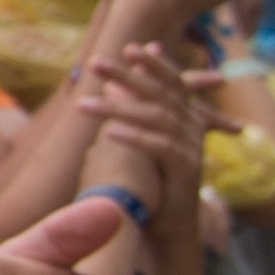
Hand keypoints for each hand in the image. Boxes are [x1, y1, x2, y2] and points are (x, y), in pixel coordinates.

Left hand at [73, 41, 207, 212]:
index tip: (130, 47)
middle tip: (94, 63)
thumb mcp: (140, 143)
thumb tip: (114, 84)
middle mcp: (192, 129)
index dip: (155, 64)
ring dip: (117, 109)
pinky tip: (109, 133)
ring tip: (81, 106)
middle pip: (160, 94)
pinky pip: (161, 148)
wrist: (169, 227)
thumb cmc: (151, 183)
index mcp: (185, 119)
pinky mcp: (187, 171)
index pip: (172, 83)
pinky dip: (135, 138)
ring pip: (156, 118)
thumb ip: (133, 112)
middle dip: (127, 76)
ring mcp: (192, 149)